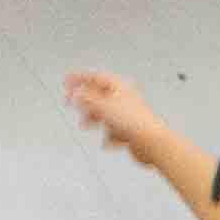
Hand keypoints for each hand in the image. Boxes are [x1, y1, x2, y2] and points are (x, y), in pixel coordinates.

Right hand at [59, 69, 173, 160]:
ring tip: (86, 125)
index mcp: (120, 87)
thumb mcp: (103, 106)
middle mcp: (125, 98)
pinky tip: (110, 142)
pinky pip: (114, 131)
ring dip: (93, 119)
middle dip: (84, 101)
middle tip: (71, 104)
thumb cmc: (134, 122)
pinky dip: (109, 136)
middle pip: (99, 95)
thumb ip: (87, 99)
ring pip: (105, 113)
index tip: (67, 81)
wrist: (153, 143)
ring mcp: (129, 114)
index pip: (96, 77)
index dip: (79, 78)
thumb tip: (77, 94)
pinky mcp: (131, 129)